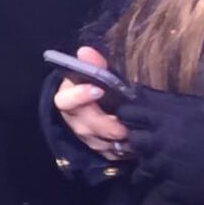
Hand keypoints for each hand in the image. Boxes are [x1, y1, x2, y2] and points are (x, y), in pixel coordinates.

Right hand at [55, 44, 130, 158]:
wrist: (99, 107)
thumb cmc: (100, 86)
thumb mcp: (96, 73)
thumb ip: (93, 64)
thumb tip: (85, 51)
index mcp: (68, 99)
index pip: (65, 101)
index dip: (79, 97)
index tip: (98, 89)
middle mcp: (76, 122)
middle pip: (86, 127)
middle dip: (106, 124)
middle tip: (124, 119)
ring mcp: (88, 139)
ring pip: (102, 143)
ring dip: (119, 137)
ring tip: (136, 128)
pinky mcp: (103, 151)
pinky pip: (114, 153)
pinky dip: (127, 147)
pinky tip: (139, 137)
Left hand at [115, 86, 203, 204]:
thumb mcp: (203, 108)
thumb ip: (168, 102)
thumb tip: (137, 90)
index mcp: (168, 119)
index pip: (129, 113)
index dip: (130, 116)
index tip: (136, 120)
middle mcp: (160, 143)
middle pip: (133, 141)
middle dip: (140, 142)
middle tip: (155, 144)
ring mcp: (164, 169)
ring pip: (143, 167)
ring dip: (153, 166)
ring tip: (171, 166)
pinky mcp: (172, 192)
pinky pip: (160, 188)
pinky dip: (168, 186)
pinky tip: (184, 182)